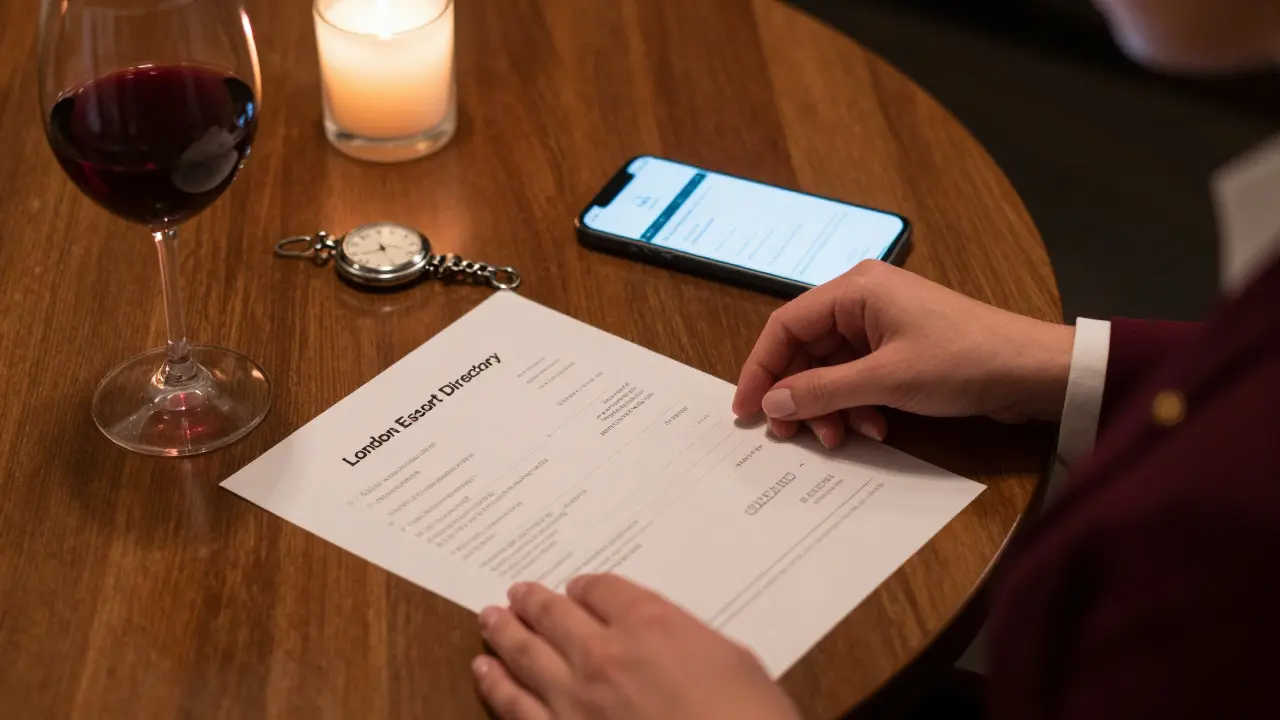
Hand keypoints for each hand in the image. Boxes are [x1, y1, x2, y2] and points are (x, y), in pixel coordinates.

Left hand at [472, 575, 800, 719]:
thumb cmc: (748, 718)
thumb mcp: (734, 662)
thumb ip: (689, 642)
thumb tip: (670, 643)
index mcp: (650, 623)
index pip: (602, 589)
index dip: (586, 586)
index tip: (578, 588)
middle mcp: (604, 653)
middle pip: (555, 615)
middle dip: (534, 601)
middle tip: (517, 592)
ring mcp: (575, 699)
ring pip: (525, 654)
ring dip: (504, 632)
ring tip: (489, 618)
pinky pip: (514, 707)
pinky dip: (495, 685)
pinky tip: (484, 671)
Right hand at [733, 260, 1073, 446]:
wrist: (1031, 371)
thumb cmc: (962, 360)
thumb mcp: (885, 381)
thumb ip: (822, 391)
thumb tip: (772, 403)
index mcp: (856, 290)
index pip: (786, 325)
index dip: (761, 369)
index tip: (747, 409)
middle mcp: (864, 300)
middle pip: (807, 349)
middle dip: (800, 395)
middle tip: (792, 436)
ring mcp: (884, 324)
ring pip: (832, 368)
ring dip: (832, 406)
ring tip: (841, 437)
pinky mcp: (901, 349)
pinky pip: (859, 376)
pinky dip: (858, 404)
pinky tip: (874, 427)